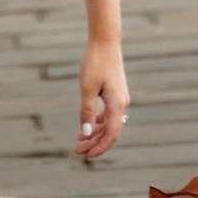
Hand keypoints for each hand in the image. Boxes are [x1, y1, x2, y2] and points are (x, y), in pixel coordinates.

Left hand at [76, 36, 128, 163]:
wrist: (105, 41)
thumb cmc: (95, 63)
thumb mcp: (87, 88)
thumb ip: (86, 111)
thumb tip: (85, 132)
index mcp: (117, 104)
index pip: (111, 135)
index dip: (100, 148)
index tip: (86, 155)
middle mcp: (121, 103)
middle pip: (110, 131)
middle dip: (94, 143)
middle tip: (76, 150)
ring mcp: (120, 98)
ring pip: (109, 123)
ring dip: (94, 133)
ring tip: (78, 139)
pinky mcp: (116, 92)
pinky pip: (109, 114)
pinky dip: (98, 121)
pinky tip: (87, 125)